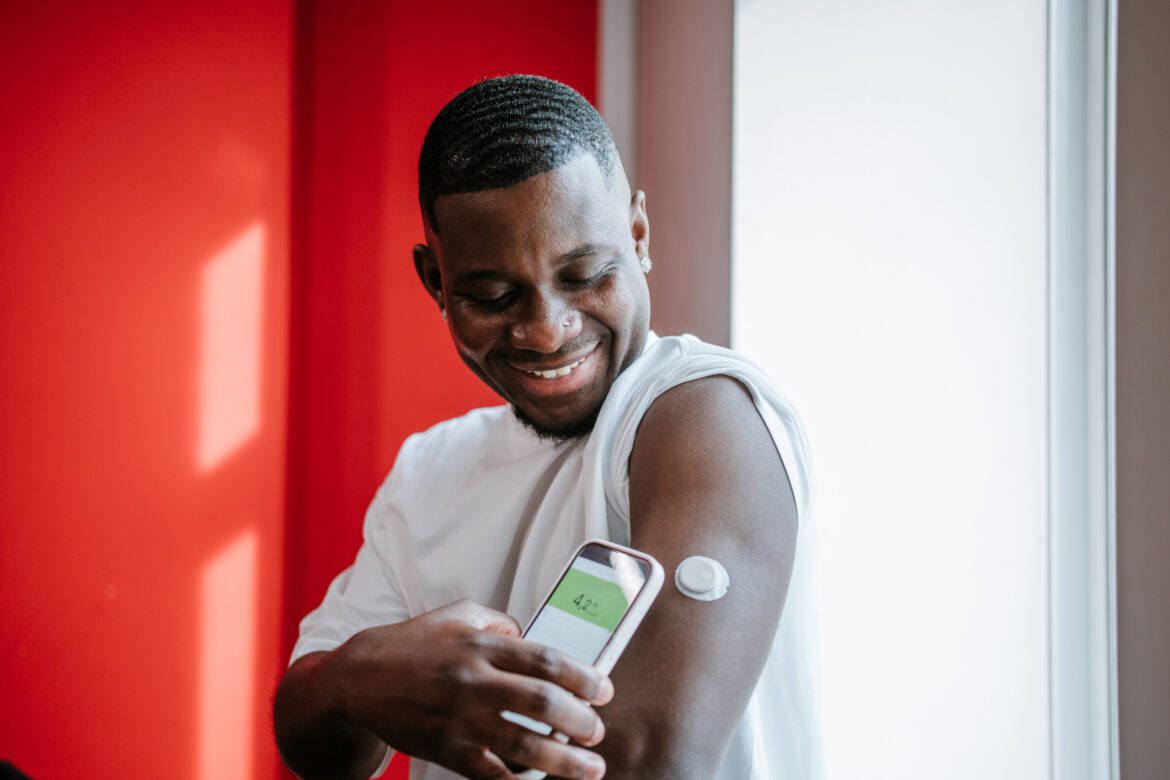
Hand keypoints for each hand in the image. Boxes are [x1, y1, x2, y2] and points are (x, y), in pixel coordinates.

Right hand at [321, 599, 613, 778]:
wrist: (360, 677)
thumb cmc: (415, 644)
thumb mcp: (459, 614)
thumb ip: (501, 623)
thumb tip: (536, 638)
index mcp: (481, 645)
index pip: (545, 660)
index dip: (583, 677)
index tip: (604, 690)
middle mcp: (473, 681)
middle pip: (541, 703)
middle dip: (581, 721)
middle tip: (599, 731)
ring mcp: (459, 720)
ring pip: (522, 744)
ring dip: (564, 761)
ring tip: (591, 768)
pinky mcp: (446, 750)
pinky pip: (491, 774)